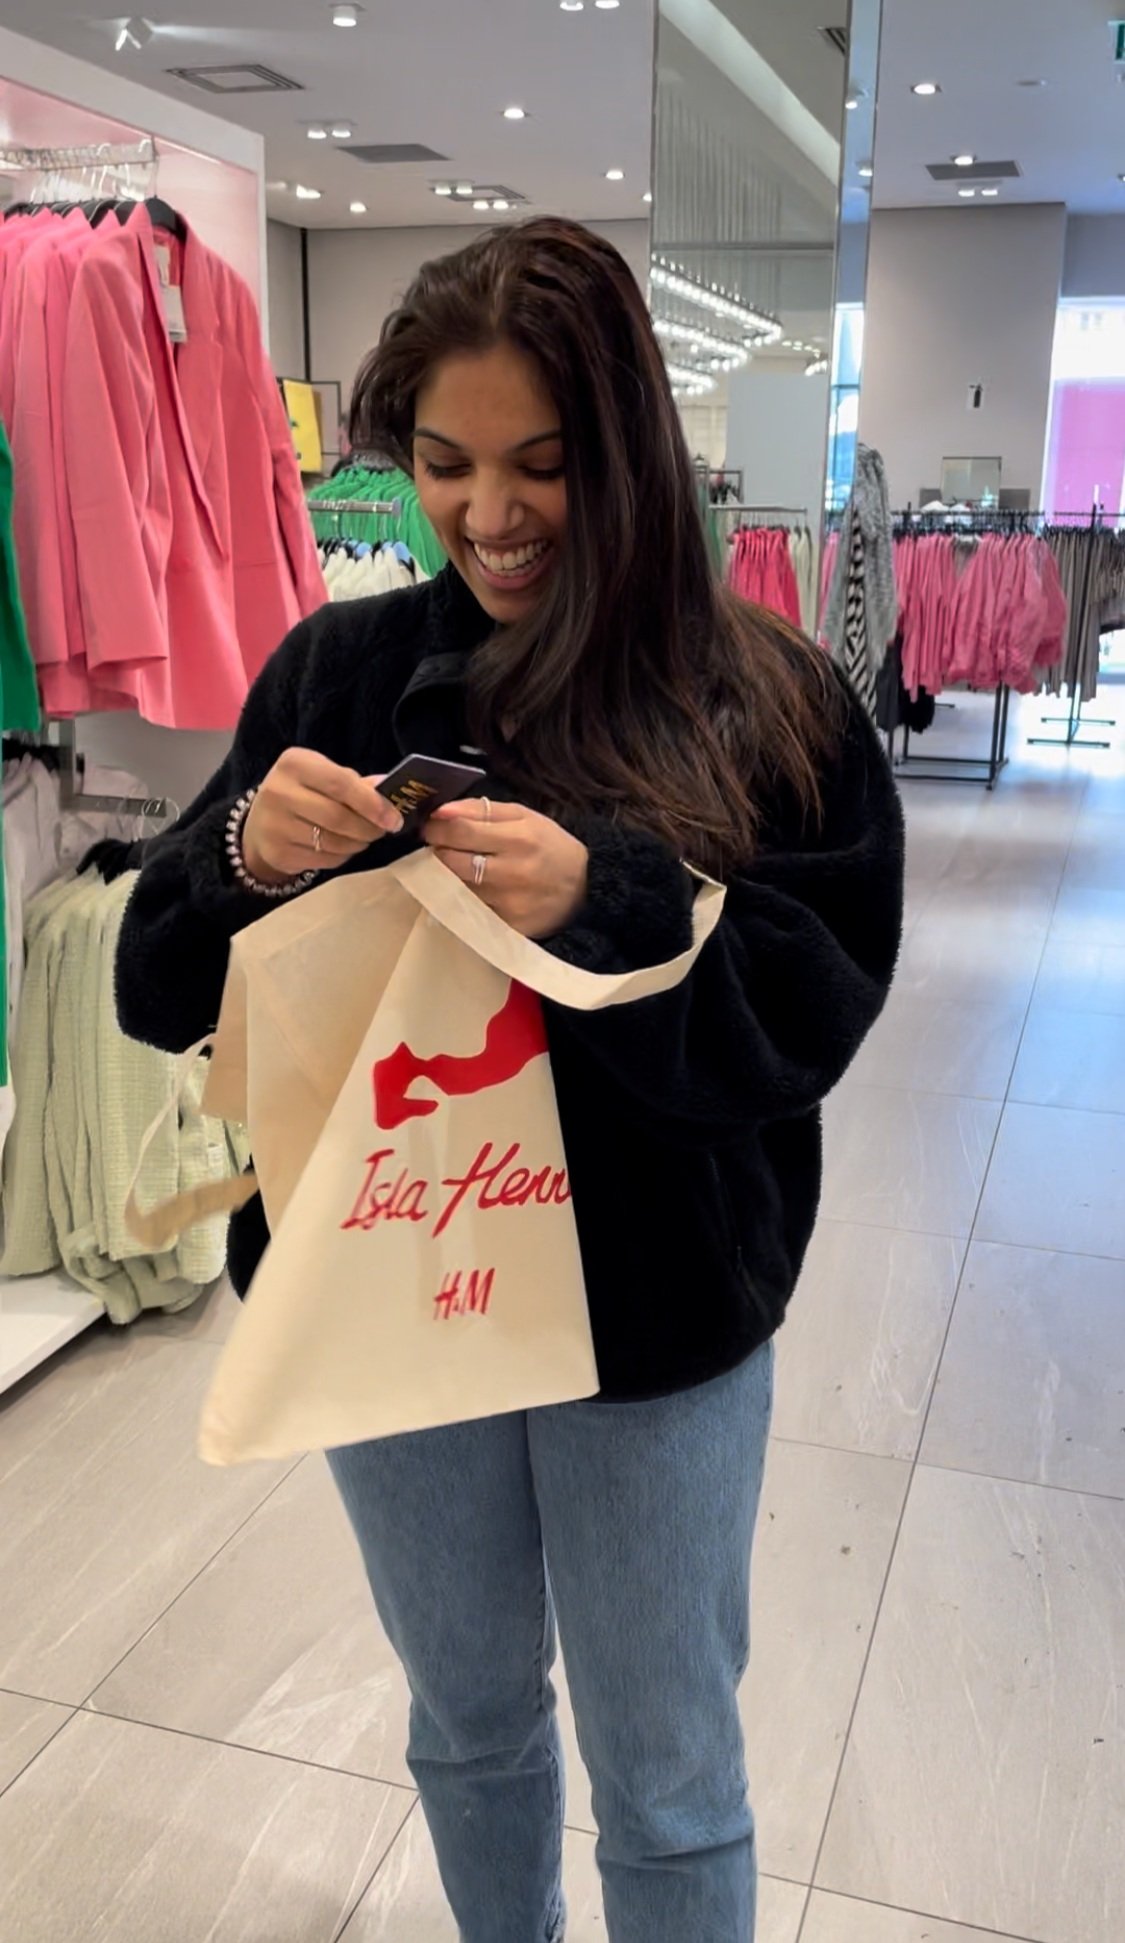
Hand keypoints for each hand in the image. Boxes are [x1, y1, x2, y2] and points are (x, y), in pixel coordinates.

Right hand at [242, 749, 402, 884]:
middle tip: (382, 830)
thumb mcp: (323, 776)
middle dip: (368, 828)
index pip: (341, 784)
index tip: (394, 818)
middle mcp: (279, 792)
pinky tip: (343, 847)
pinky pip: (324, 859)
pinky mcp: (278, 853)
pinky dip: (342, 855)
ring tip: (363, 837)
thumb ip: (355, 783)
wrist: (260, 823)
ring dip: (358, 843)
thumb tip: (388, 788)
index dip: (372, 803)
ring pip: (333, 842)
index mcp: (295, 764)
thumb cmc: (301, 793)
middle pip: (338, 817)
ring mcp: (275, 825)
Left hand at [424, 801, 587, 938]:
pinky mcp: (505, 927)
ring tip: (462, 868)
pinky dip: (464, 898)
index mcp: (518, 839)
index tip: (432, 828)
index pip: (459, 831)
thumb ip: (481, 809)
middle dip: (439, 852)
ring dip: (450, 876)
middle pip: (450, 862)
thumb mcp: (524, 816)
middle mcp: (511, 873)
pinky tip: (476, 890)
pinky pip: (469, 910)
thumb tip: (441, 811)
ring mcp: (507, 905)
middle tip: (443, 847)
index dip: (437, 828)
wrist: (586, 890)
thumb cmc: (550, 847)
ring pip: (455, 888)